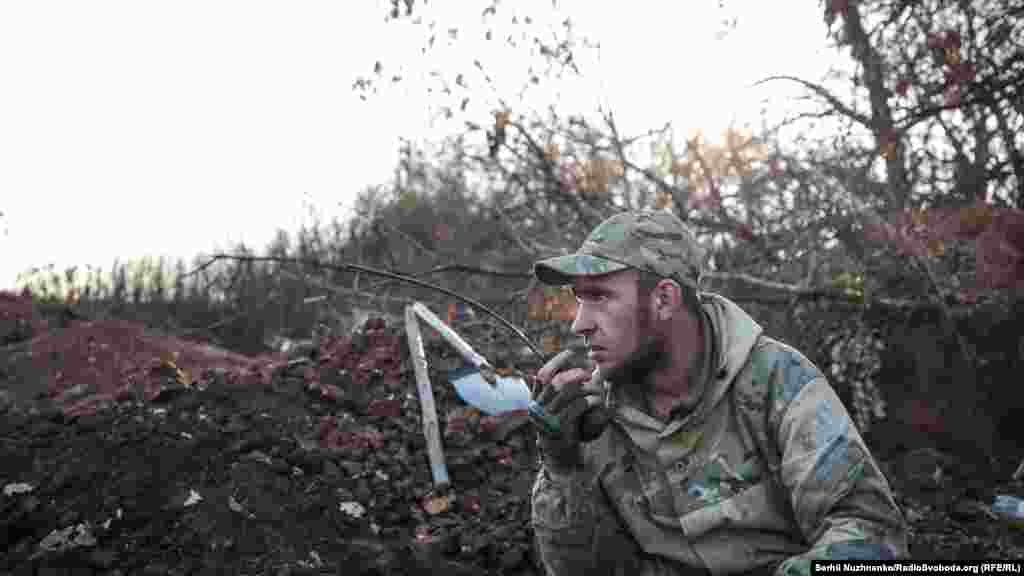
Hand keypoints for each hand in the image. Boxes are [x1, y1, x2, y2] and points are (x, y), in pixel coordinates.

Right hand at [531, 348, 604, 472]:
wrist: (558, 457)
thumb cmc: (558, 430)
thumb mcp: (549, 412)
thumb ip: (546, 395)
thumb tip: (541, 374)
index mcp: (534, 402)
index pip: (542, 376)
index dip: (556, 362)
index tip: (570, 353)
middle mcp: (537, 409)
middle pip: (556, 383)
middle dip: (574, 374)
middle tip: (588, 372)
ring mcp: (547, 418)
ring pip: (567, 393)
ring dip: (585, 388)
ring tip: (596, 388)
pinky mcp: (560, 427)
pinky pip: (576, 407)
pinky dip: (588, 401)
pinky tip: (596, 400)